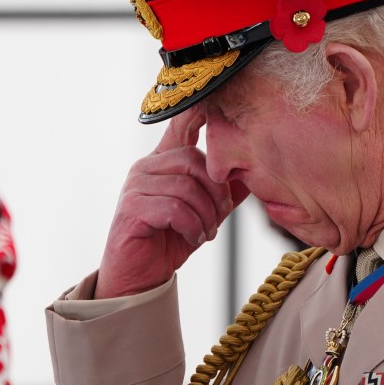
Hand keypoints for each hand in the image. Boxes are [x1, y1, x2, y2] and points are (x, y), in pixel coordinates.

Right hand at [95, 108, 246, 297]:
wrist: (141, 277)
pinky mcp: (131, 209)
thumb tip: (252, 175)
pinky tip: (193, 238)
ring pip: (186, 187)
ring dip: (205, 215)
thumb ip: (223, 193)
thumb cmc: (169, 241)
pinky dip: (192, 226)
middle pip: (194, 160)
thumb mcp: (204, 214)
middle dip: (216, 193)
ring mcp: (136, 186)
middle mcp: (146, 167)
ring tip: (206, 233)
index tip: (216, 107)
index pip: (179, 124)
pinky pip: (173, 208)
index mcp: (163, 162)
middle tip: (219, 218)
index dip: (198, 111)